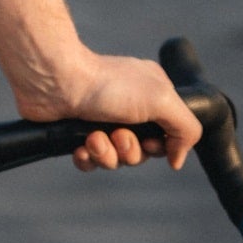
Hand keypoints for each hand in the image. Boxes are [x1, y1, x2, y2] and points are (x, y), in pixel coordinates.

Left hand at [13, 48, 201, 172]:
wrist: (56, 81)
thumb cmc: (107, 85)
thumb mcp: (162, 98)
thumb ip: (186, 128)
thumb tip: (177, 159)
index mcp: (150, 95)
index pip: (167, 136)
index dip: (159, 146)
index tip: (149, 140)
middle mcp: (126, 107)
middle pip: (141, 152)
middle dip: (130, 151)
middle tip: (118, 135)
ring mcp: (99, 119)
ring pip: (115, 159)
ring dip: (107, 155)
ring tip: (94, 138)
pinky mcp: (76, 132)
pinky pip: (90, 161)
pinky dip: (87, 158)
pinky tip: (81, 147)